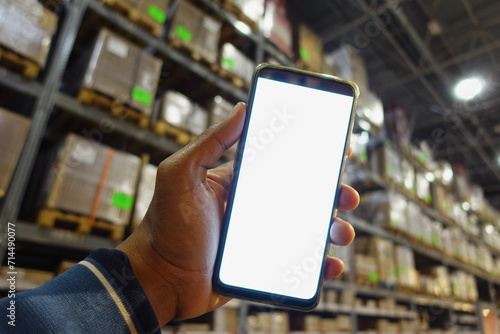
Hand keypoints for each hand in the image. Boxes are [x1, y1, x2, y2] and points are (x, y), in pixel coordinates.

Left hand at [118, 103, 358, 324]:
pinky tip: (330, 265)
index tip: (336, 149)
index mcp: (239, 183)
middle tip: (345, 193)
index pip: (282, 163)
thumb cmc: (166, 227)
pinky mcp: (264, 266)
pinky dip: (319, 265)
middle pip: (302, 195)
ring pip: (307, 229)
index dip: (310, 156)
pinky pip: (299, 264)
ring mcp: (261, 237)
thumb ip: (210, 142)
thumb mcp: (182, 175)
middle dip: (330, 192)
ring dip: (332, 228)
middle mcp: (254, 207)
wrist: (160, 280)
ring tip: (341, 232)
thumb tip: (241, 108)